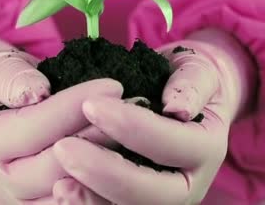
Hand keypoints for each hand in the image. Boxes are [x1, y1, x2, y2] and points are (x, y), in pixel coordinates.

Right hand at [0, 31, 123, 203]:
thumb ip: (13, 79)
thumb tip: (37, 91)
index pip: (33, 129)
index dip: (74, 107)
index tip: (113, 86)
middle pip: (55, 169)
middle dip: (98, 137)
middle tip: (133, 110)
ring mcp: (19, 204)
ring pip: (71, 196)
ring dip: (107, 165)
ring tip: (135, 134)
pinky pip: (79, 204)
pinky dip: (104, 187)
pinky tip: (129, 160)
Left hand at [52, 29, 255, 204]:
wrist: (186, 101)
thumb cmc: (189, 80)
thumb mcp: (197, 71)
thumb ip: (191, 84)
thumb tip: (178, 109)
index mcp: (206, 149)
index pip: (171, 146)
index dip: (133, 127)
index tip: (91, 103)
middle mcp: (189, 185)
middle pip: (151, 194)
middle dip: (105, 173)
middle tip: (63, 147)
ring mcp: (163, 199)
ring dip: (92, 199)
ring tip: (57, 183)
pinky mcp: (137, 202)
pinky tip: (61, 192)